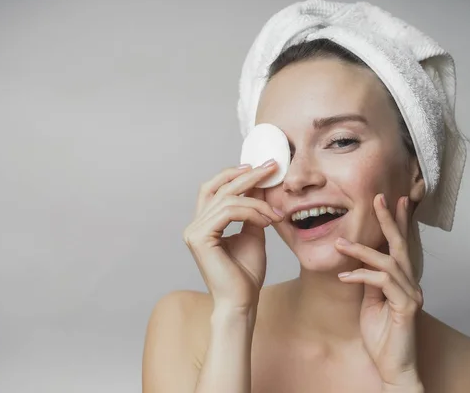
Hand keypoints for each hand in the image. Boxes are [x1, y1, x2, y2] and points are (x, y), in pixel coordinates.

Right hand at [182, 160, 284, 310]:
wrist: (242, 301)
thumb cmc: (246, 273)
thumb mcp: (254, 232)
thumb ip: (254, 210)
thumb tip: (260, 183)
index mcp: (205, 223)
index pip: (216, 188)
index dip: (237, 174)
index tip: (263, 168)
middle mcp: (195, 225)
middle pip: (219, 187)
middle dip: (248, 175)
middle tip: (271, 167)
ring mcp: (194, 231)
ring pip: (228, 199)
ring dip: (257, 202)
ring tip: (275, 214)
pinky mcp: (200, 238)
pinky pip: (229, 211)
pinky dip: (252, 212)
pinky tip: (266, 221)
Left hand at [334, 194, 423, 389]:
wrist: (392, 367)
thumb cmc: (381, 336)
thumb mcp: (370, 302)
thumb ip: (369, 281)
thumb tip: (361, 261)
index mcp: (403, 281)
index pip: (399, 246)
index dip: (397, 222)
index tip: (392, 200)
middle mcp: (411, 284)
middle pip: (400, 246)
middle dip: (389, 220)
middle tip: (379, 198)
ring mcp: (411, 295)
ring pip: (388, 262)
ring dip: (363, 250)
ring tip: (341, 243)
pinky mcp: (406, 307)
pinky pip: (382, 283)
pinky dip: (362, 276)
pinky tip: (344, 276)